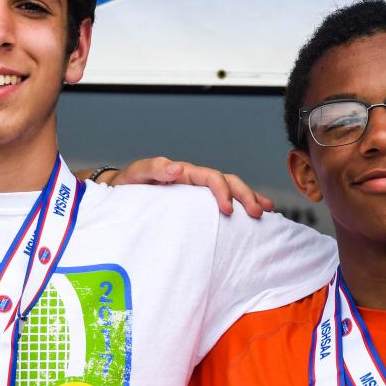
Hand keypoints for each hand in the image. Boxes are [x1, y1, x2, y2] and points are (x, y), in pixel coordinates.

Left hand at [105, 157, 274, 217]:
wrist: (120, 190)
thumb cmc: (128, 183)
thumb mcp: (136, 174)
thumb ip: (154, 168)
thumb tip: (177, 168)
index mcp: (183, 172)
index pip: (210, 177)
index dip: (222, 191)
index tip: (227, 210)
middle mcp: (194, 179)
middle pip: (227, 181)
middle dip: (245, 195)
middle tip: (258, 212)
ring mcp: (197, 191)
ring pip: (230, 189)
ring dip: (249, 198)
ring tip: (265, 212)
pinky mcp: (196, 203)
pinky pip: (221, 201)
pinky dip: (239, 206)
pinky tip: (251, 218)